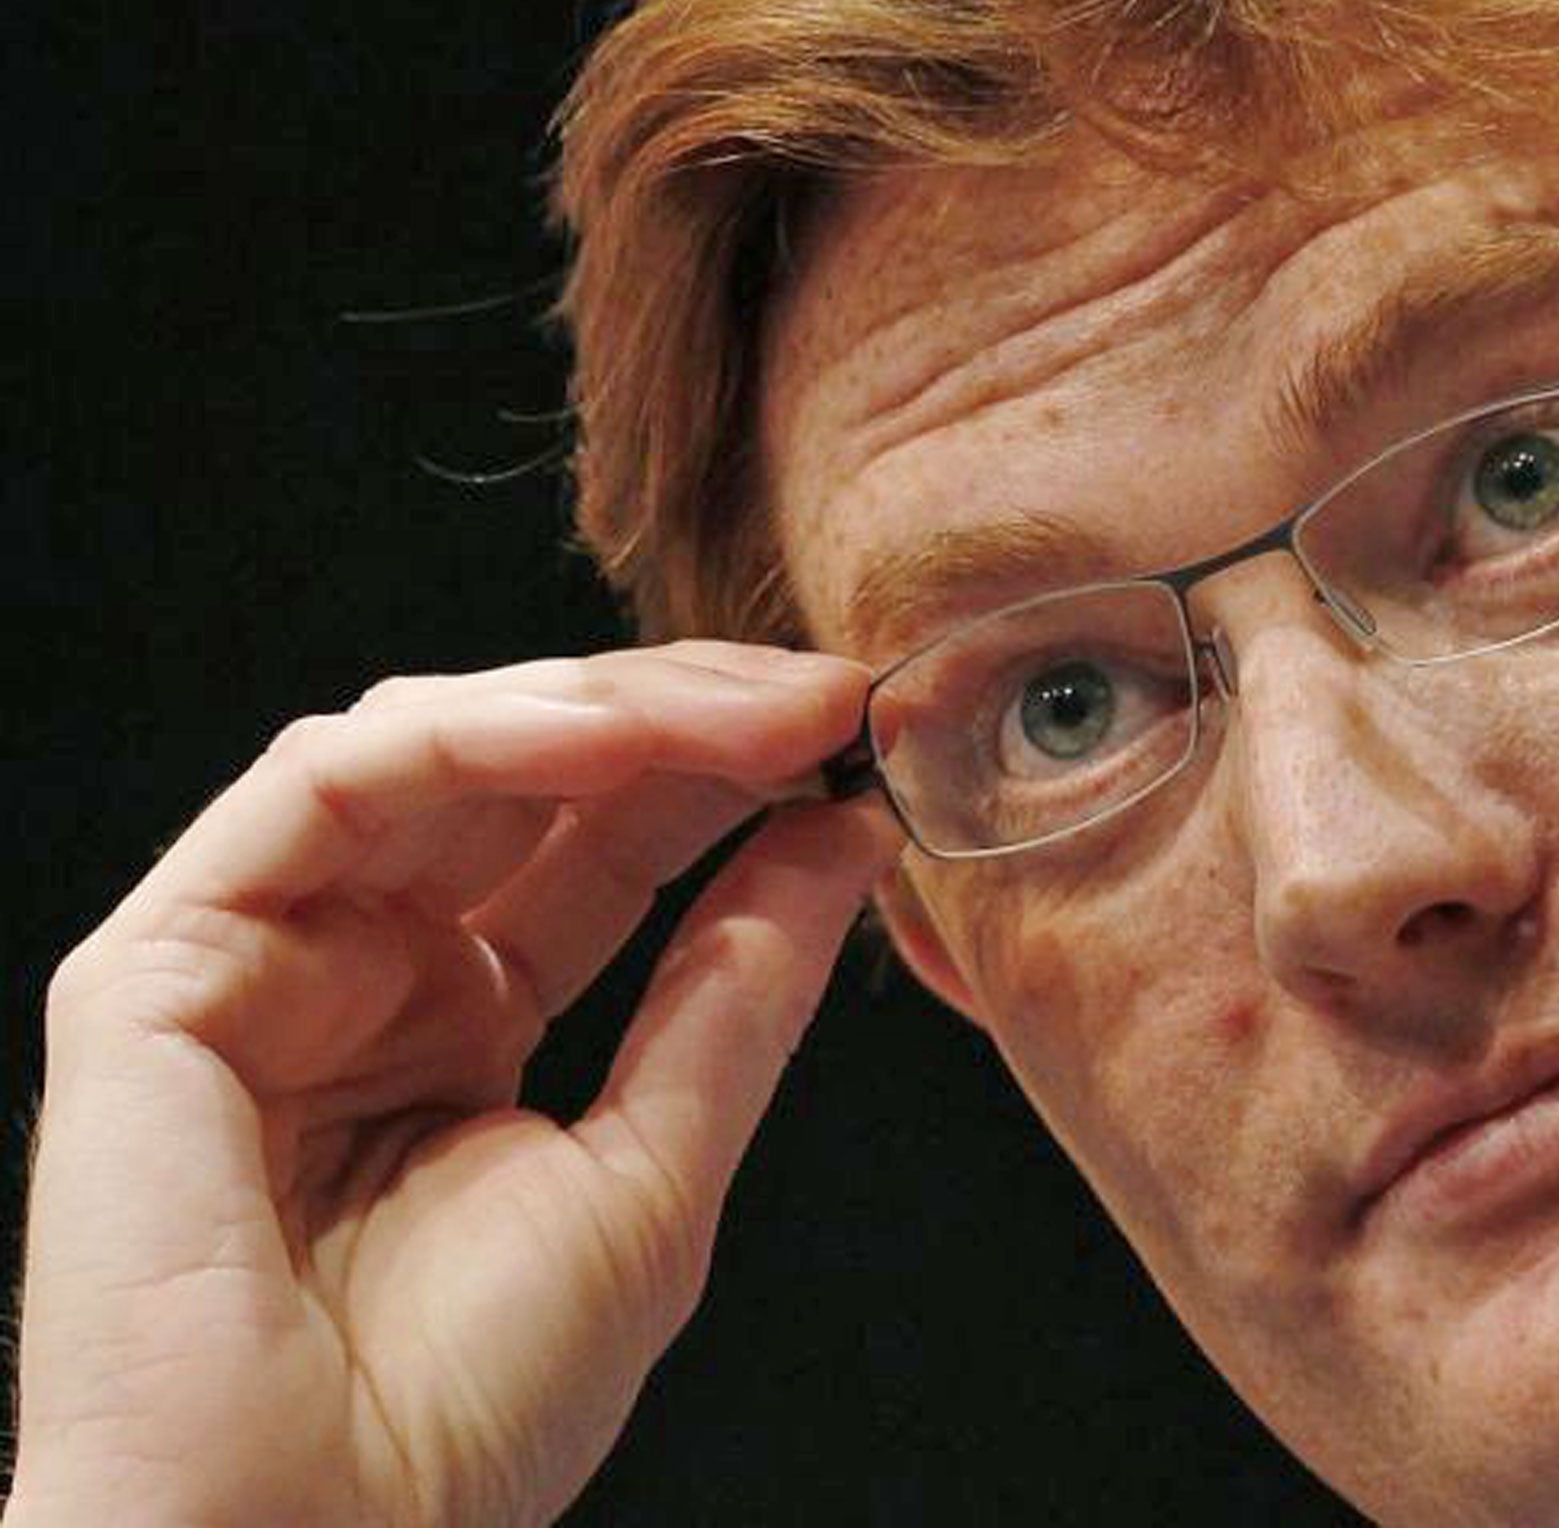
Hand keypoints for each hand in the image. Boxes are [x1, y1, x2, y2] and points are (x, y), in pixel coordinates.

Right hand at [8, 643, 898, 1527]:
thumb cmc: (470, 1412)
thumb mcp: (658, 1174)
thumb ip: (736, 994)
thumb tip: (839, 839)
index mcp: (464, 1024)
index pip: (599, 847)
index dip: (719, 778)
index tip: (847, 734)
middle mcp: (364, 973)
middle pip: (524, 780)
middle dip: (677, 721)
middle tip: (815, 695)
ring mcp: (265, 962)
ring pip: (425, 753)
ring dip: (594, 711)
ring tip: (740, 711)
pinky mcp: (161, 969)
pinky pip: (317, 794)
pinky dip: (463, 741)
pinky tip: (600, 739)